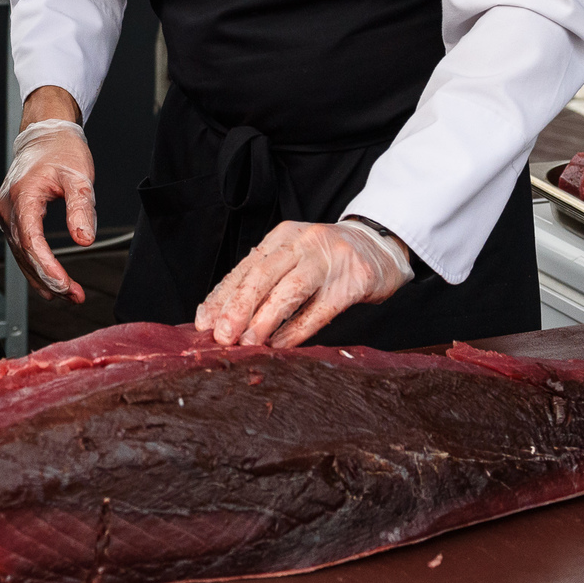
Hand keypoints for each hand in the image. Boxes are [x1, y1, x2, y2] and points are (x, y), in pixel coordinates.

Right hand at [0, 102, 95, 302]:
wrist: (45, 135)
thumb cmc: (62, 152)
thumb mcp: (80, 176)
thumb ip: (82, 208)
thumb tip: (84, 240)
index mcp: (23, 195)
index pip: (30, 240)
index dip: (47, 267)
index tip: (66, 284)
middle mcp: (7, 207)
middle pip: (24, 253)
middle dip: (49, 278)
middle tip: (74, 296)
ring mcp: (5, 213)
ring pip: (20, 254)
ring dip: (43, 277)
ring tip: (70, 295)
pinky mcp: (10, 217)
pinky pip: (20, 247)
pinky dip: (35, 266)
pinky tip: (50, 284)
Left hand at [196, 219, 413, 347]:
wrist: (379, 246)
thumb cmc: (327, 259)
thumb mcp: (292, 258)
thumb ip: (263, 281)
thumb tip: (222, 316)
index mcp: (282, 237)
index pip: (245, 267)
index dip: (222, 296)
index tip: (204, 322)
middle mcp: (302, 243)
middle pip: (262, 274)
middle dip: (238, 306)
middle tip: (221, 334)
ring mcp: (329, 260)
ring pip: (289, 290)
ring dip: (265, 318)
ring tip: (247, 342)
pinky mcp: (352, 281)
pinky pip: (320, 309)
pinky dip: (297, 329)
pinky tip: (281, 345)